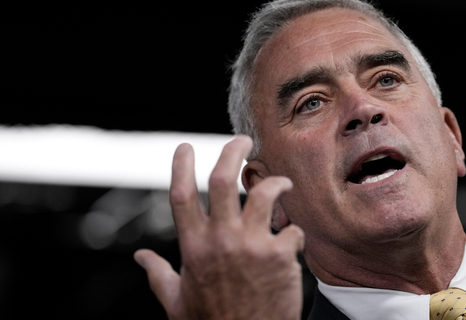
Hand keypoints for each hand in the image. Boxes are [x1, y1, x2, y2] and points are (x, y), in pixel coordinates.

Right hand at [134, 136, 304, 319]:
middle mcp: (221, 240)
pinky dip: (294, 230)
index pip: (181, 195)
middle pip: (224, 178)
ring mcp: (252, 245)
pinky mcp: (280, 256)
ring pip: (264, 194)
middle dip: (233, 150)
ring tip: (281, 183)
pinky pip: (292, 229)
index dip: (180, 165)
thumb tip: (140, 257)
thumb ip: (158, 274)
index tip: (185, 147)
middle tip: (244, 141)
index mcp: (193, 248)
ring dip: (276, 183)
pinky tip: (292, 240)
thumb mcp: (176, 301)